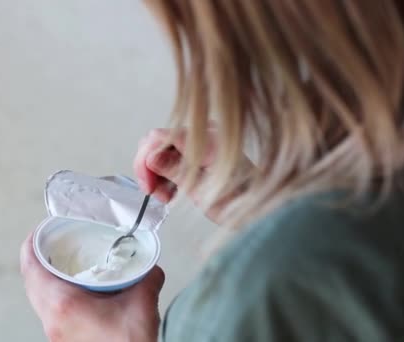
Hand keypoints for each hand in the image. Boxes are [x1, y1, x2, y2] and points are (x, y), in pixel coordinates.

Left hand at [20, 233, 164, 341]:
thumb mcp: (142, 303)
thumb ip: (147, 277)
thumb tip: (151, 266)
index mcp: (63, 305)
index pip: (32, 270)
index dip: (30, 246)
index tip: (37, 231)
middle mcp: (52, 320)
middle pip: (31, 283)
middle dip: (36, 259)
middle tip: (49, 242)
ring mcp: (54, 333)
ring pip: (38, 299)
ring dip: (44, 278)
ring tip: (59, 262)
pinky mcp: (63, 341)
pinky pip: (49, 312)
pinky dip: (54, 295)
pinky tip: (73, 291)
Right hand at [133, 127, 248, 223]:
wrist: (258, 206)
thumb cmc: (239, 200)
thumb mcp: (202, 190)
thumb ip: (175, 170)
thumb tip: (151, 158)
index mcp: (206, 140)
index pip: (158, 137)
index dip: (145, 160)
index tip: (147, 185)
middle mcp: (202, 134)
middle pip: (156, 142)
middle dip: (148, 168)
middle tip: (154, 193)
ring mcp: (200, 140)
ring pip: (160, 151)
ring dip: (156, 174)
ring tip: (166, 196)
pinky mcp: (199, 149)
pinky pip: (171, 156)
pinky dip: (166, 174)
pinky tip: (173, 190)